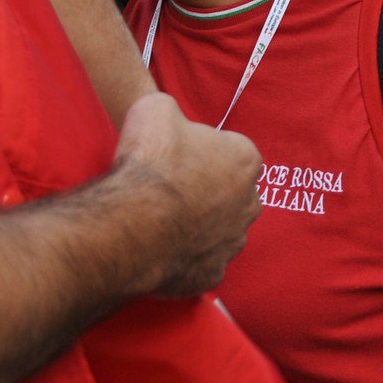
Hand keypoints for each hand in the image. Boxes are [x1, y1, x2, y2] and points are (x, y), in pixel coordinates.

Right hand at [111, 92, 262, 297]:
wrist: (133, 222)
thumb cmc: (150, 162)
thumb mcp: (157, 108)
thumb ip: (174, 112)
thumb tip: (172, 120)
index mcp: (245, 160)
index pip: (234, 152)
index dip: (205, 153)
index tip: (179, 157)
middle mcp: (250, 202)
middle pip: (234, 193)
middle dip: (212, 191)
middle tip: (173, 190)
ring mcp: (233, 242)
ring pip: (223, 231)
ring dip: (203, 226)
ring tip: (166, 222)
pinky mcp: (213, 274)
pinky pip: (204, 264)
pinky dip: (188, 258)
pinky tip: (164, 250)